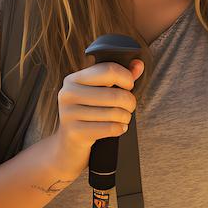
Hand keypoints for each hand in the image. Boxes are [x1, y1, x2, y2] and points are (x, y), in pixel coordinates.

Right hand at [47, 57, 144, 180]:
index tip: (129, 86)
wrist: (68, 143)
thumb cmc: (88, 113)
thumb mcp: (100, 92)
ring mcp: (69, 113)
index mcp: (74, 79)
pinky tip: (119, 128)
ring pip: (114, 113)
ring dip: (125, 117)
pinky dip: (120, 128)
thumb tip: (138, 64)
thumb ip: (120, 77)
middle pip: (115, 94)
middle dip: (130, 102)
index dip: (126, 78)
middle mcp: (68, 94)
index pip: (108, 70)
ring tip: (123, 118)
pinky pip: (110, 128)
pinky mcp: (74, 132)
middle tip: (129, 106)